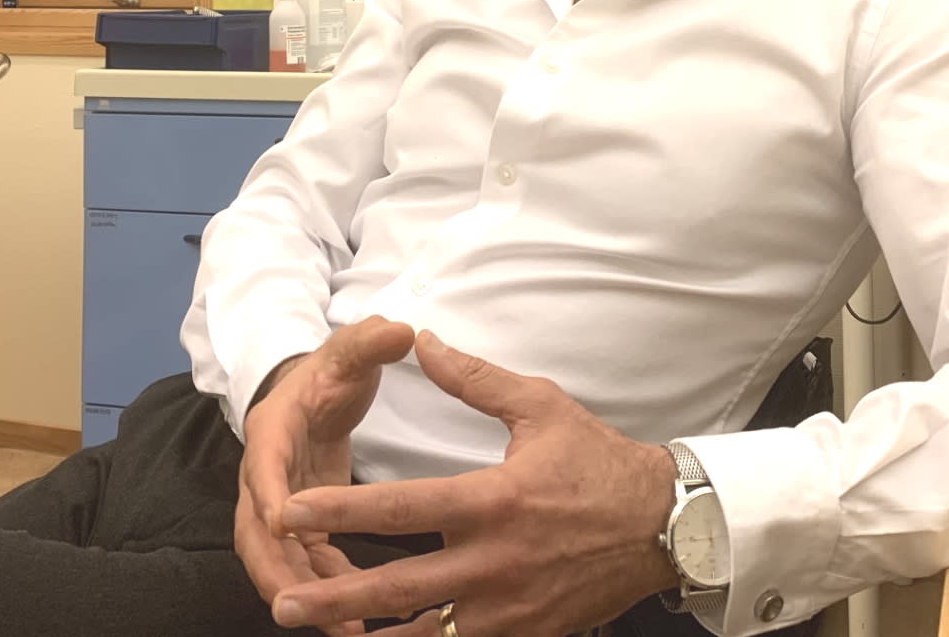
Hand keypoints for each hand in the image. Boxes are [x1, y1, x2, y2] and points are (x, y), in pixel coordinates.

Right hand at [236, 315, 415, 635]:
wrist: (316, 389)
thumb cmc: (332, 371)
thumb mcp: (350, 351)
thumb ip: (371, 341)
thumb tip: (402, 329)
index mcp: (272, 431)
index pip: (262, 466)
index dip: (269, 496)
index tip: (284, 525)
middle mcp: (264, 474)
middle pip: (254, 531)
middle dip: (276, 570)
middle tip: (301, 604)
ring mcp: (277, 503)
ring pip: (274, 558)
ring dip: (302, 592)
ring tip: (343, 628)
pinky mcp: (299, 524)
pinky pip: (303, 564)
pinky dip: (324, 589)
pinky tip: (357, 617)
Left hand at [268, 331, 679, 636]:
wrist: (664, 526)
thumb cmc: (598, 462)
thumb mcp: (540, 407)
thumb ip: (474, 379)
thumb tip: (422, 341)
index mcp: (493, 502)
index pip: (401, 510)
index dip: (341, 512)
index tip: (290, 513)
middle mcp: (495, 563)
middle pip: (398, 588)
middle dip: (335, 597)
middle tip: (284, 602)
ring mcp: (510, 610)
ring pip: (425, 636)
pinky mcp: (527, 636)